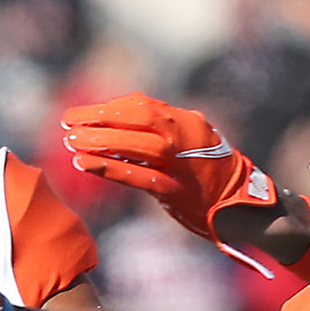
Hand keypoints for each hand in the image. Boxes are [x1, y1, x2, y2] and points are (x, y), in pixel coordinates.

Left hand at [60, 96, 278, 240]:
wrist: (242, 204)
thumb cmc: (213, 172)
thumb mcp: (193, 141)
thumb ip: (164, 131)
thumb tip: (123, 125)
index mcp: (186, 121)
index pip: (141, 106)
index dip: (109, 109)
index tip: (83, 114)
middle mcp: (184, 136)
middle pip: (135, 119)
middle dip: (98, 118)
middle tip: (67, 121)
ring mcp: (180, 162)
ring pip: (135, 144)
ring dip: (99, 141)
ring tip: (70, 141)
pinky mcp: (175, 189)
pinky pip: (138, 175)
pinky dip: (110, 167)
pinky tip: (85, 163)